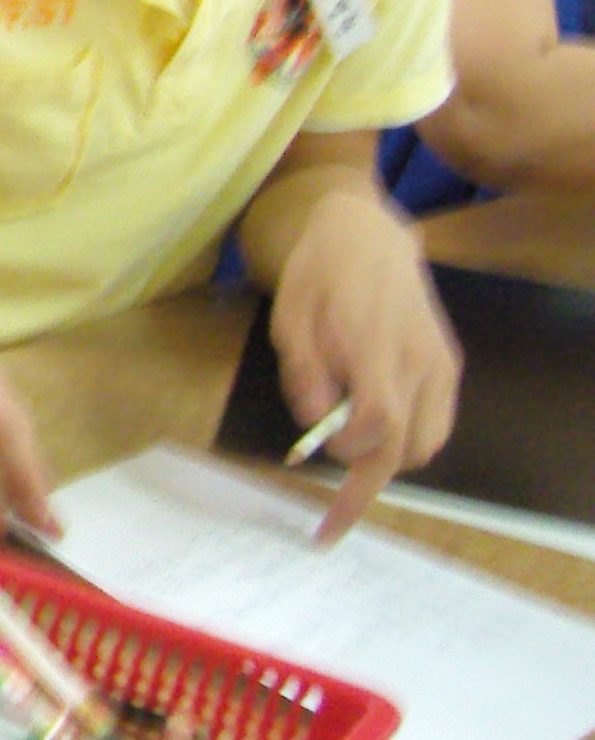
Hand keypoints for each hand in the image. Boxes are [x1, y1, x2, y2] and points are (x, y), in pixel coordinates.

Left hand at [270, 195, 458, 542]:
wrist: (368, 234)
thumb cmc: (319, 272)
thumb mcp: (289, 317)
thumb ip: (303, 373)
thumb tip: (313, 425)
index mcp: (377, 348)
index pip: (377, 423)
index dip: (349, 461)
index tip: (317, 479)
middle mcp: (421, 361)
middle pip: (406, 448)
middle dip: (366, 481)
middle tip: (331, 505)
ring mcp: (441, 364)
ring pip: (428, 443)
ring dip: (389, 460)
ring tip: (346, 453)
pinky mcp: (449, 363)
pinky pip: (437, 422)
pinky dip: (407, 440)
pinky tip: (372, 432)